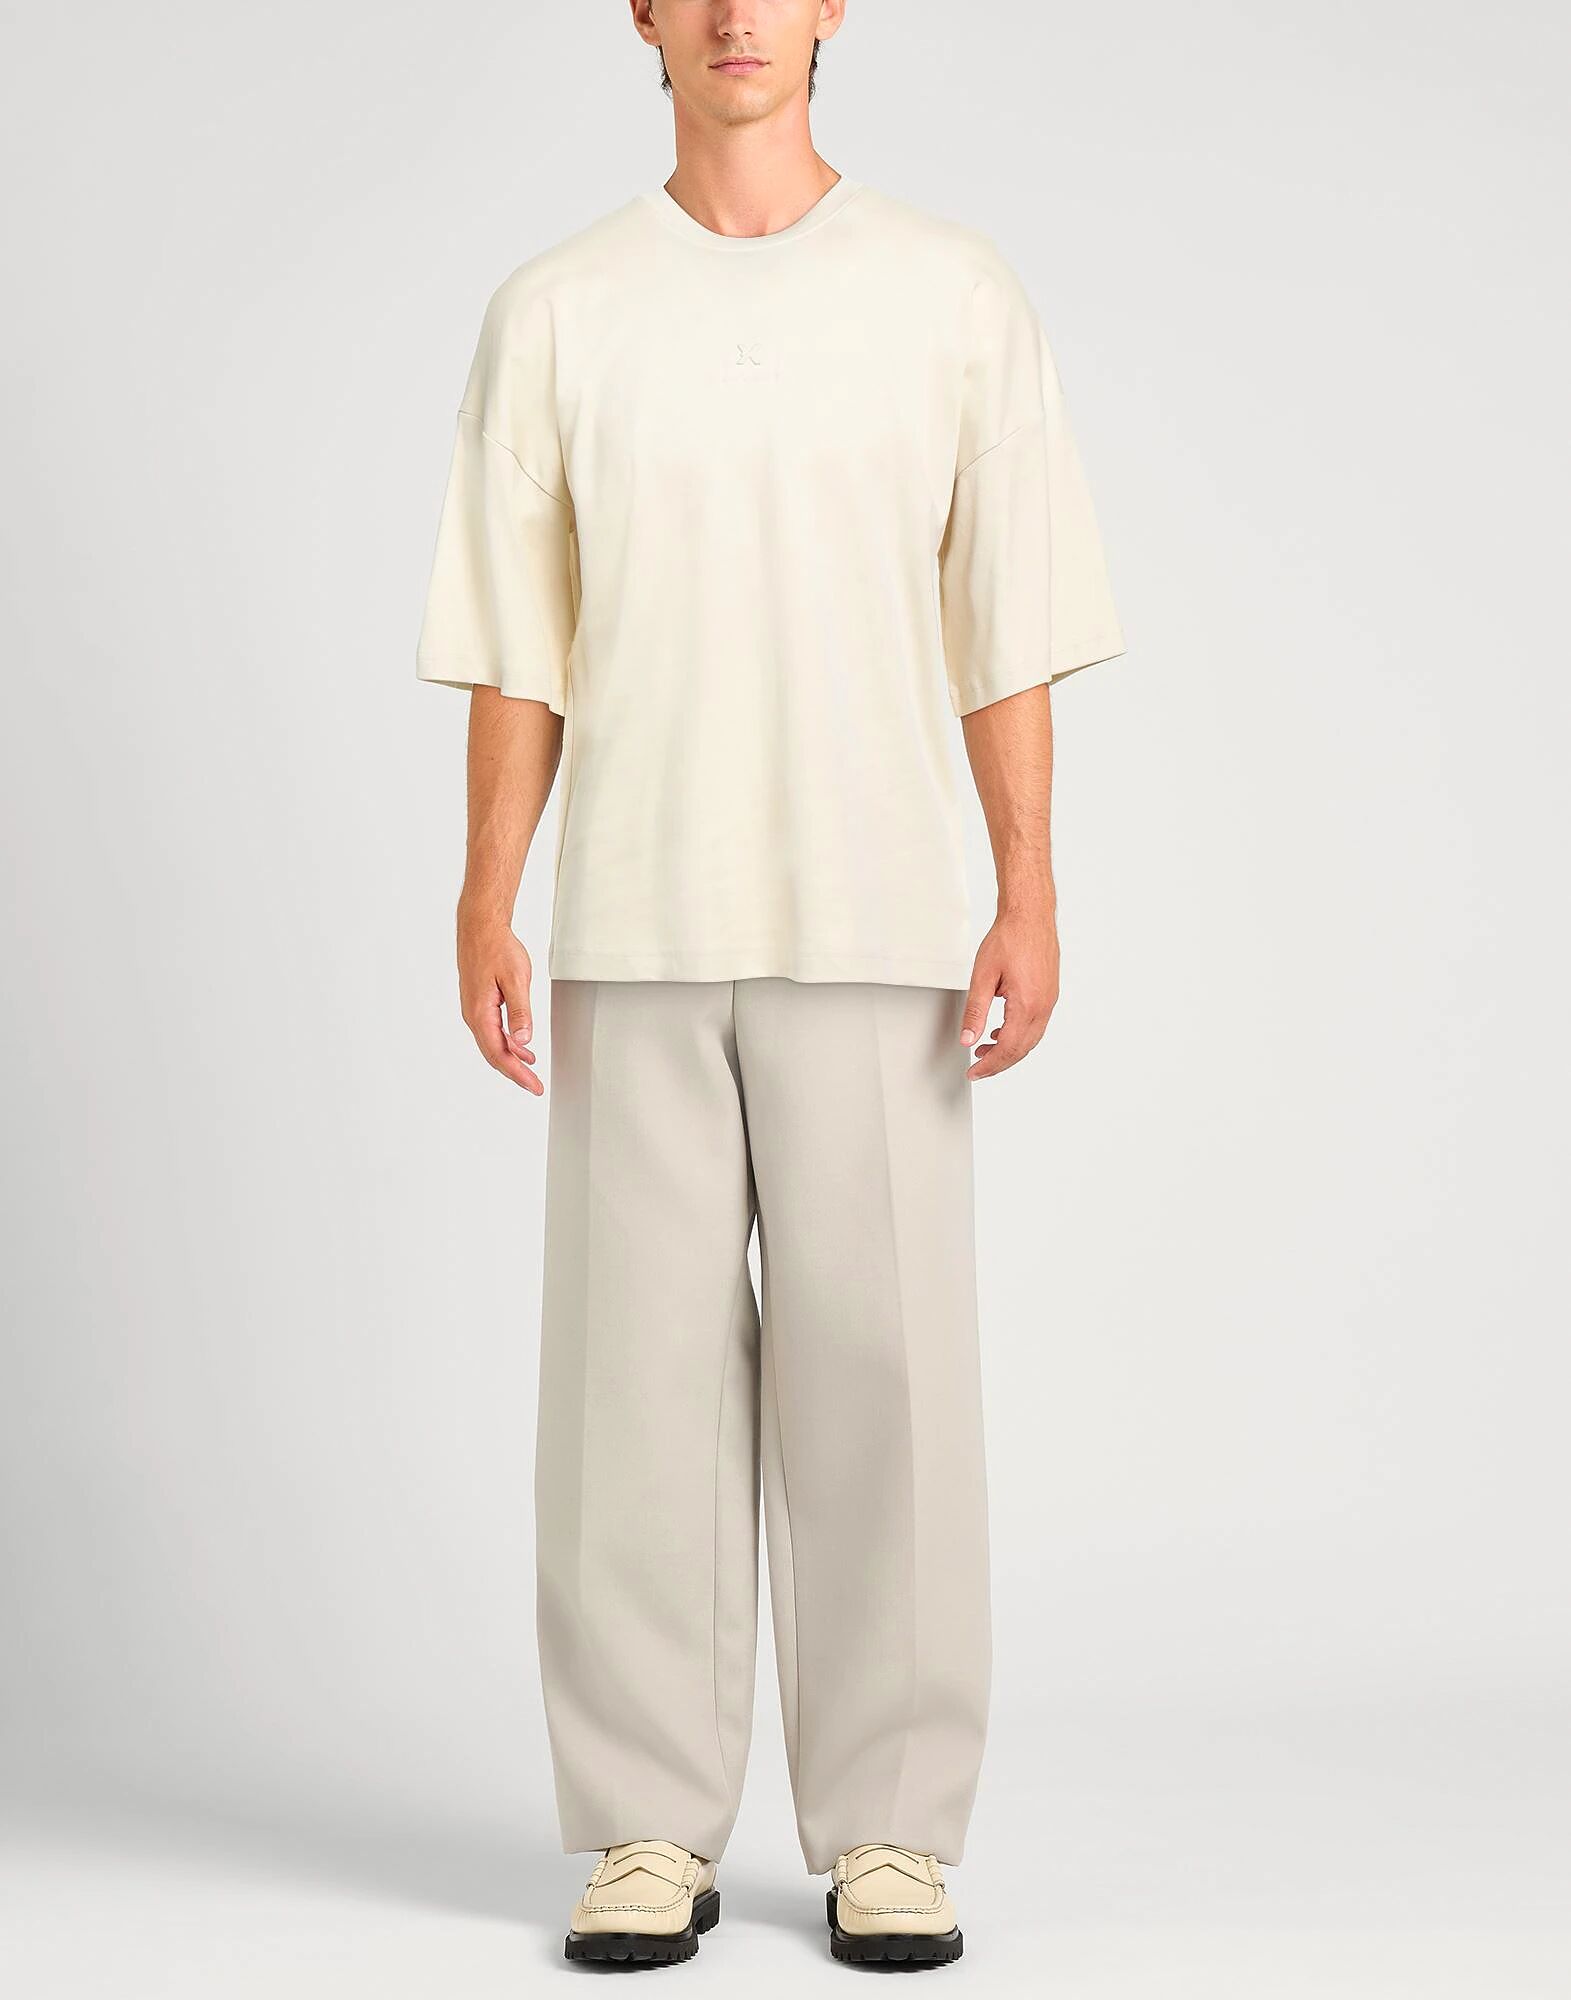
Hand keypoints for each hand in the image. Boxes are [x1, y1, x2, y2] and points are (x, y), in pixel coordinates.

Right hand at [457, 905, 541, 1094]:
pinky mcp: (479, 1003)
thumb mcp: (516, 979)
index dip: (517, 1074)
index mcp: (480, 1013)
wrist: (480, 927)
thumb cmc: (497, 948)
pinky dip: (509, 1043)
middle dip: (515, 1072)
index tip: (534, 1086)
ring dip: (513, 1059)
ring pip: (493, 1044)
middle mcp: (473, 1016)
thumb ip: (521, 1012)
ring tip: (531, 1071)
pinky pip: (493, 1031)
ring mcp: (475, 1010)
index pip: (499, 1054)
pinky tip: (522, 1047)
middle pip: (494, 1054)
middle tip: (535, 1086)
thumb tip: (524, 1040)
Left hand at [960, 909, 1059, 1079]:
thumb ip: (975, 1011)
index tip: (974, 1073)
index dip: (990, 1065)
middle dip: (999, 1062)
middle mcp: (1043, 1006)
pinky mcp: (1049, 993)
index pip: (1008, 1049)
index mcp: (1027, 1004)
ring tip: (985, 1049)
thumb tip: (968, 1039)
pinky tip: (1002, 1030)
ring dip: (1009, 1049)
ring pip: (1031, 1039)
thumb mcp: (983, 976)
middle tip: (978, 1068)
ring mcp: (1049, 1000)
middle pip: (1022, 1049)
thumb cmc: (1009, 938)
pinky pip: (1036, 1025)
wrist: (1030, 915)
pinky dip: (1019, 1035)